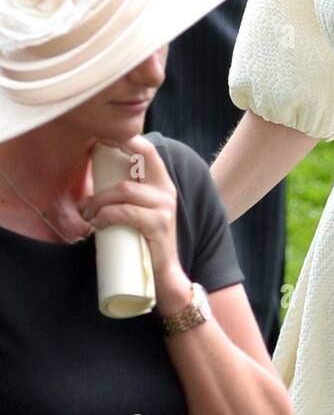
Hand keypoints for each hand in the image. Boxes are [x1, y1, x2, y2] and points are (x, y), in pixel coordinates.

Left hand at [79, 134, 187, 311]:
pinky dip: (107, 216)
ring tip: (88, 215)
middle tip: (86, 198)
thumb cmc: (144, 242)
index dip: (127, 139)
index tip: (102, 138)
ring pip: (124, 191)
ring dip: (98, 201)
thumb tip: (90, 190)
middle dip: (107, 171)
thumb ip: (125, 198)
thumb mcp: (139, 213)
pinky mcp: (157, 225)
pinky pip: (126, 212)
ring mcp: (164, 207)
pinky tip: (98, 222)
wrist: (164, 275)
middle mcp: (166, 191)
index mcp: (162, 184)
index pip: (148, 151)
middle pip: (137, 163)